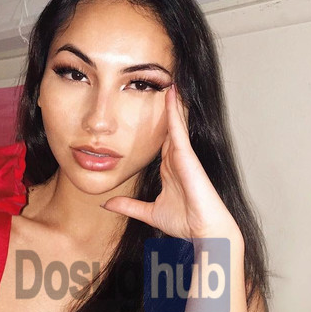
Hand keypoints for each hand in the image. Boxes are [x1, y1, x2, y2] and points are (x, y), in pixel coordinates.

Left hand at [101, 85, 240, 240]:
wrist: (203, 232)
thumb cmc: (184, 222)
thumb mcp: (149, 212)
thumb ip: (128, 206)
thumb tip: (107, 204)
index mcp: (169, 169)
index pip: (160, 141)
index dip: (154, 124)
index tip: (146, 107)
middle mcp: (177, 159)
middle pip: (168, 128)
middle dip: (164, 107)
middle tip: (159, 82)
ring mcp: (183, 156)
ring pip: (174, 124)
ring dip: (171, 103)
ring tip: (167, 79)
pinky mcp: (187, 156)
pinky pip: (178, 129)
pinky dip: (174, 112)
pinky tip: (171, 94)